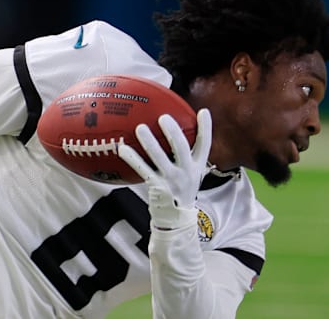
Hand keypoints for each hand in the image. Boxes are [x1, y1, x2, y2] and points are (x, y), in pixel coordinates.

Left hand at [118, 109, 211, 229]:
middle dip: (172, 131)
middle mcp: (186, 171)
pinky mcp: (157, 187)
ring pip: (159, 157)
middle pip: (181, 147)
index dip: (206, 128)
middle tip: (163, 117)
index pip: (205, 144)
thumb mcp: (190, 173)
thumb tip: (175, 130)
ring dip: (149, 142)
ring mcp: (171, 179)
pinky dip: (132, 158)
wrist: (176, 218)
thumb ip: (186, 155)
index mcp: (197, 166)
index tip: (202, 112)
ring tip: (140, 128)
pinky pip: (142, 169)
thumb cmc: (180, 189)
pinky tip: (122, 148)